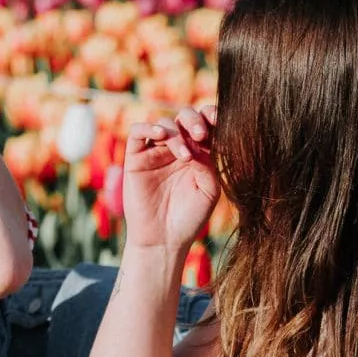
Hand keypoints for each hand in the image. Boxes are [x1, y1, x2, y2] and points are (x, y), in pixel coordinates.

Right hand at [122, 107, 219, 257]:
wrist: (164, 240)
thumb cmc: (190, 217)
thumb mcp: (208, 189)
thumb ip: (208, 163)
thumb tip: (199, 140)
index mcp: (199, 153)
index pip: (205, 124)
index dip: (212, 116)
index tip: (221, 121)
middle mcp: (177, 148)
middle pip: (184, 117)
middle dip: (194, 121)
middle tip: (201, 135)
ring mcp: (156, 152)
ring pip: (164, 123)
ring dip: (176, 134)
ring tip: (185, 156)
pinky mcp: (136, 158)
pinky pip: (138, 132)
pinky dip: (149, 128)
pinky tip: (161, 136)